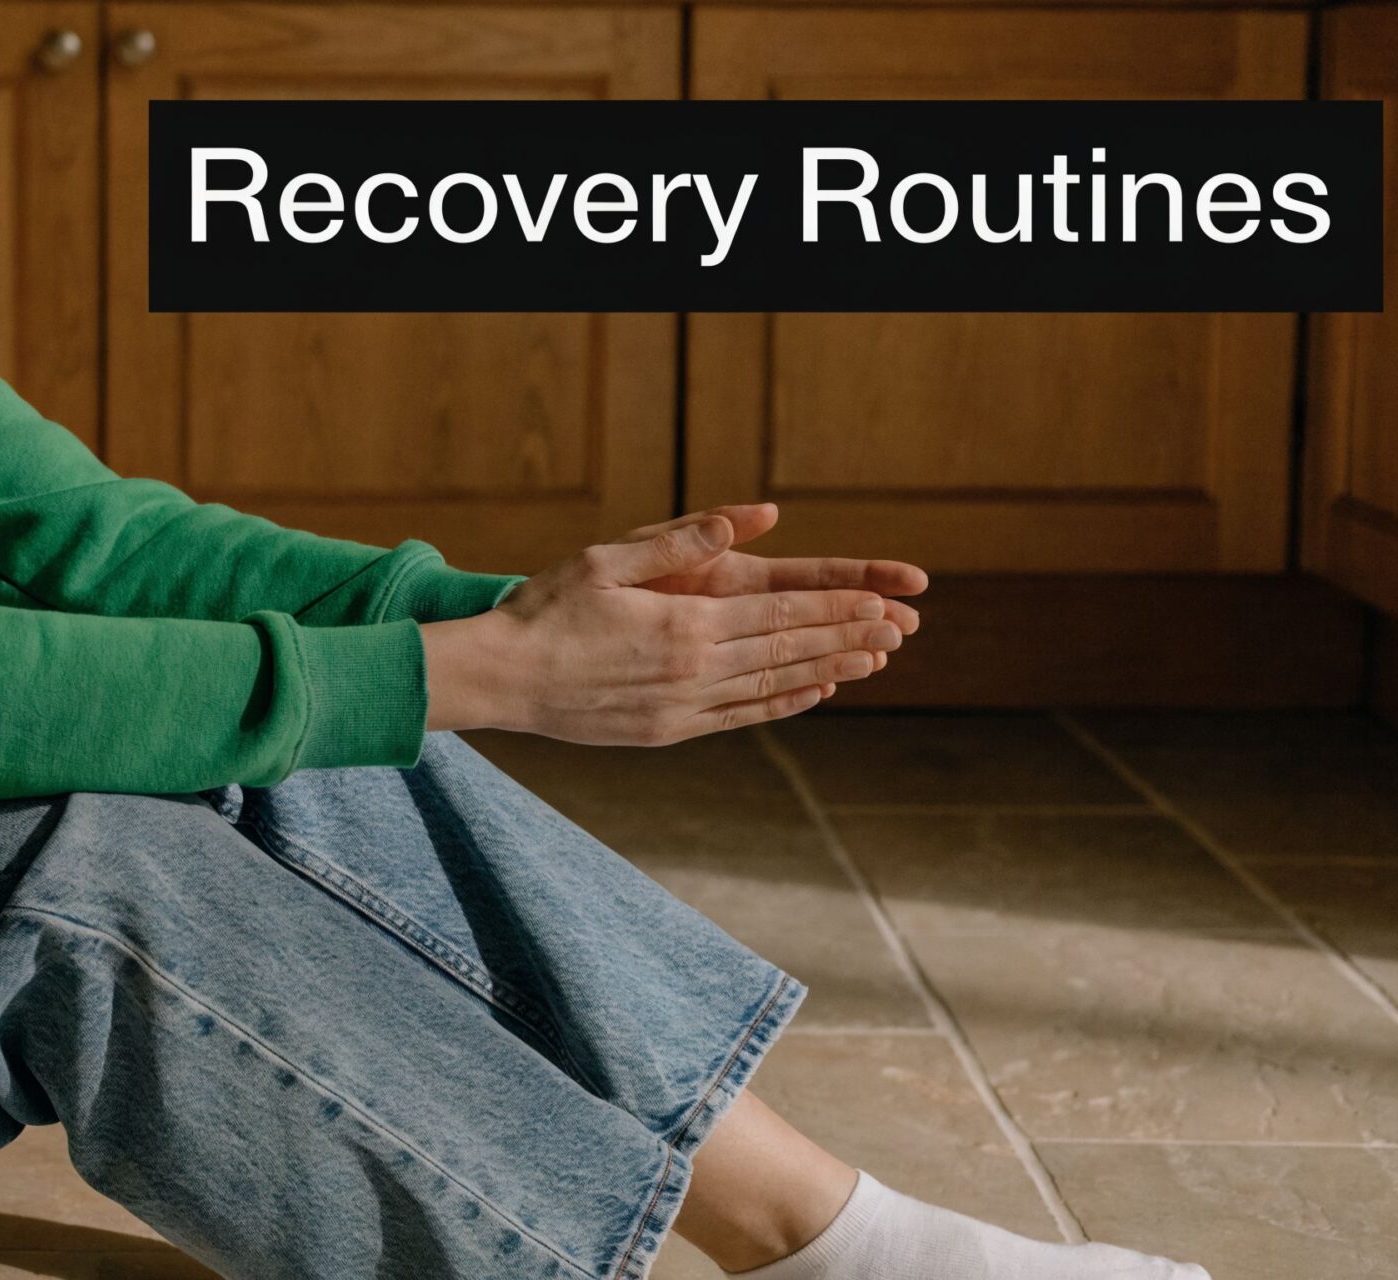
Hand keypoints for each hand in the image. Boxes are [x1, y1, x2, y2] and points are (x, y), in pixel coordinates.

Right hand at [421, 512, 915, 744]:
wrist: (500, 678)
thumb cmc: (545, 611)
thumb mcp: (607, 560)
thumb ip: (682, 541)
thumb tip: (751, 517)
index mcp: (686, 626)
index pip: (780, 613)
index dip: (834, 608)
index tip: (880, 602)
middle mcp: (693, 672)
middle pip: (787, 651)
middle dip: (845, 637)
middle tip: (897, 630)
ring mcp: (682, 708)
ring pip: (772, 688)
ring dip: (826, 672)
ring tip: (873, 662)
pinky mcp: (666, 731)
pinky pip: (739, 717)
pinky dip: (782, 705)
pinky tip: (811, 694)